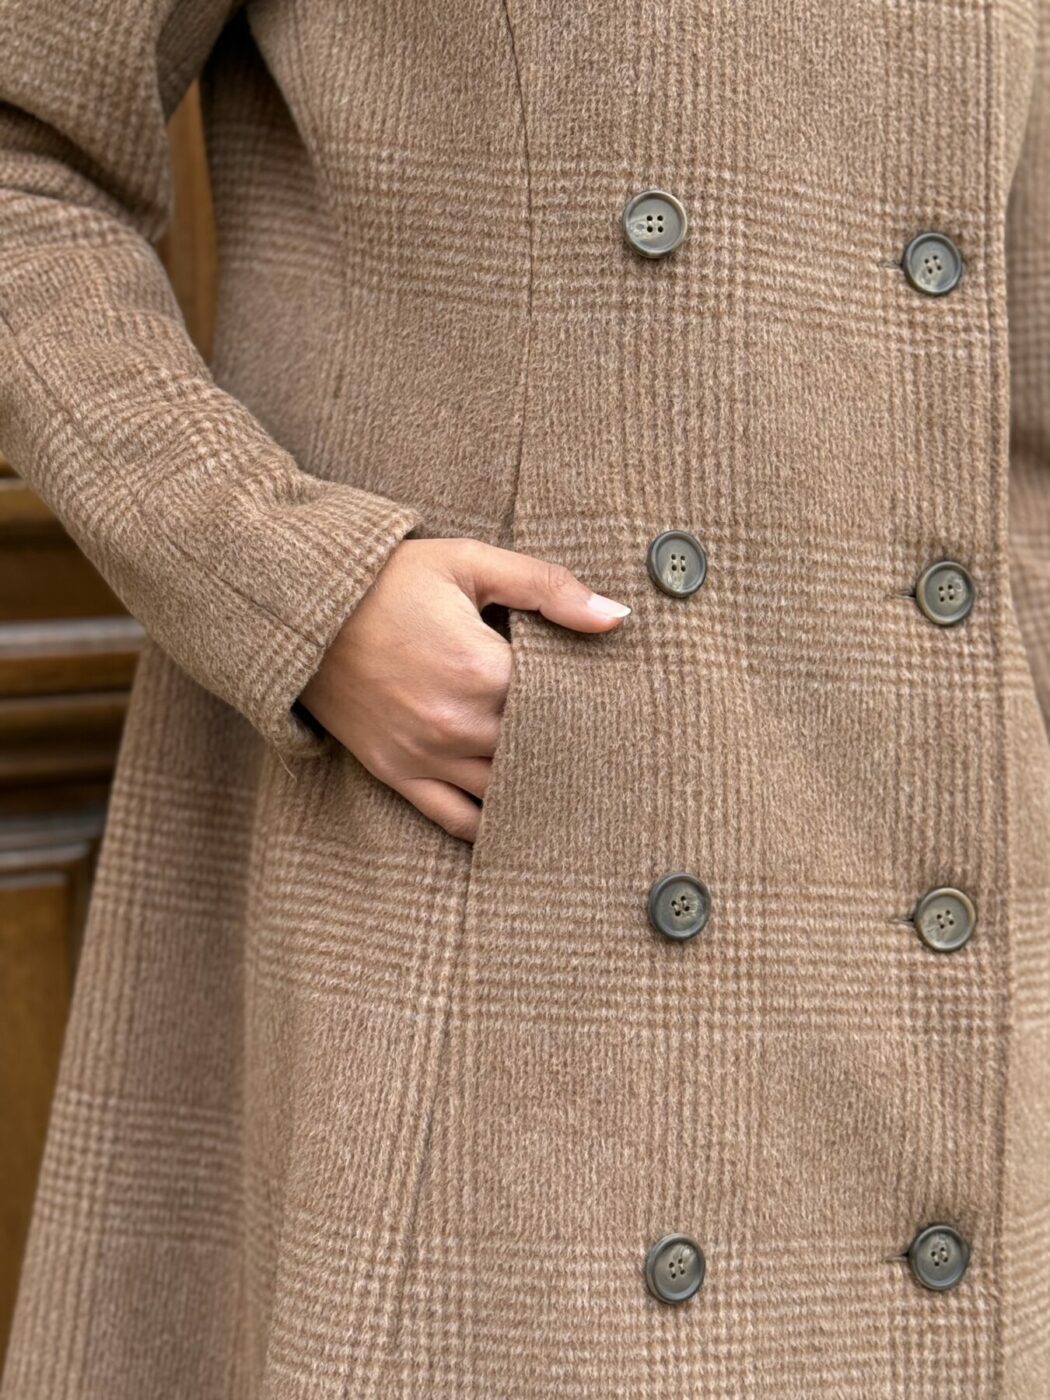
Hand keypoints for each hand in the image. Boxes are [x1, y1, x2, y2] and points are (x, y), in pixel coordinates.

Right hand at [298, 537, 630, 841]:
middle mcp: (458, 724)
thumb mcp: (469, 562)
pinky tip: (518, 820)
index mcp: (482, 671)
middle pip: (540, 753)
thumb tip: (615, 617)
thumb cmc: (388, 580)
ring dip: (537, 789)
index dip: (589, 702)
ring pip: (505, 794)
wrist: (300, 608)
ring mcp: (426, 756)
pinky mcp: (398, 773)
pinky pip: (456, 819)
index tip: (611, 703)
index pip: (562, 704)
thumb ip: (547, 587)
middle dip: (569, 748)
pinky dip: (490, 824)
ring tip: (571, 783)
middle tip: (604, 750)